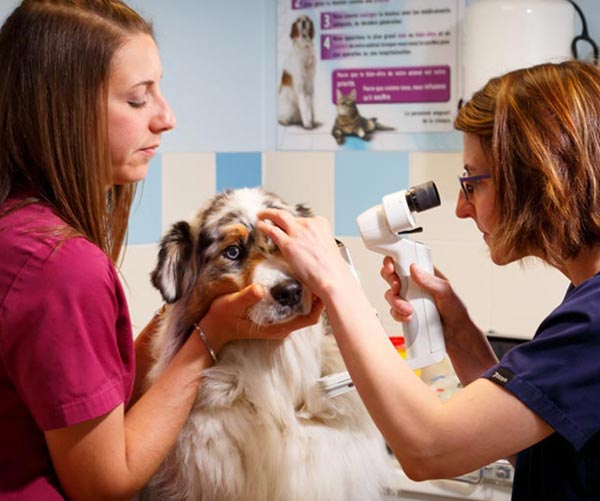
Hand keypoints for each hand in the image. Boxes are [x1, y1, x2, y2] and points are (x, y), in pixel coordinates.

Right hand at [198, 284, 323, 352]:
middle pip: (309, 312)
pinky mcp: (274, 317)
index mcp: (278, 327)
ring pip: (302, 309)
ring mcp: (279, 322)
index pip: (309, 318)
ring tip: (307, 273)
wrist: (212, 328)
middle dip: (315, 295)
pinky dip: (297, 295)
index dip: (318, 304)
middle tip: (316, 274)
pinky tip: (294, 279)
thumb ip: (247, 298)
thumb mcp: (232, 304)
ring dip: (307, 293)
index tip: (319, 286)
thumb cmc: (222, 318)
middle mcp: (282, 326)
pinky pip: (293, 307)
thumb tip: (260, 290)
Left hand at [257, 209, 351, 297]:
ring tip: (261, 216)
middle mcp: (310, 225)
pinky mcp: (289, 244)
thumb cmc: (332, 270)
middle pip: (290, 216)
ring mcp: (298, 233)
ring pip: (279, 217)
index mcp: (322, 225)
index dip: (295, 224)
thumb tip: (307, 247)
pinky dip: (264, 227)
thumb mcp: (327, 248)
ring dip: (268, 215)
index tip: (290, 225)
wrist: (332, 278)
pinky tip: (260, 226)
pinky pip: (272, 231)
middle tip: (269, 214)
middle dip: (277, 213)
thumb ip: (316, 243)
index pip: (304, 220)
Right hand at [380, 257, 468, 339]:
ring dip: (396, 302)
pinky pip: (393, 311)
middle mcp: (414, 285)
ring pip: (390, 295)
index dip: (393, 262)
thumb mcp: (446, 292)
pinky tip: (408, 317)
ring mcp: (408, 299)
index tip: (391, 268)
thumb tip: (414, 268)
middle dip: (391, 282)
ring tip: (409, 310)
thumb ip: (430, 280)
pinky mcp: (405, 312)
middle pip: (392, 276)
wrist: (456, 335)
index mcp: (424, 274)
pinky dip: (398, 314)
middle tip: (397, 288)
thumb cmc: (457, 312)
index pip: (404, 261)